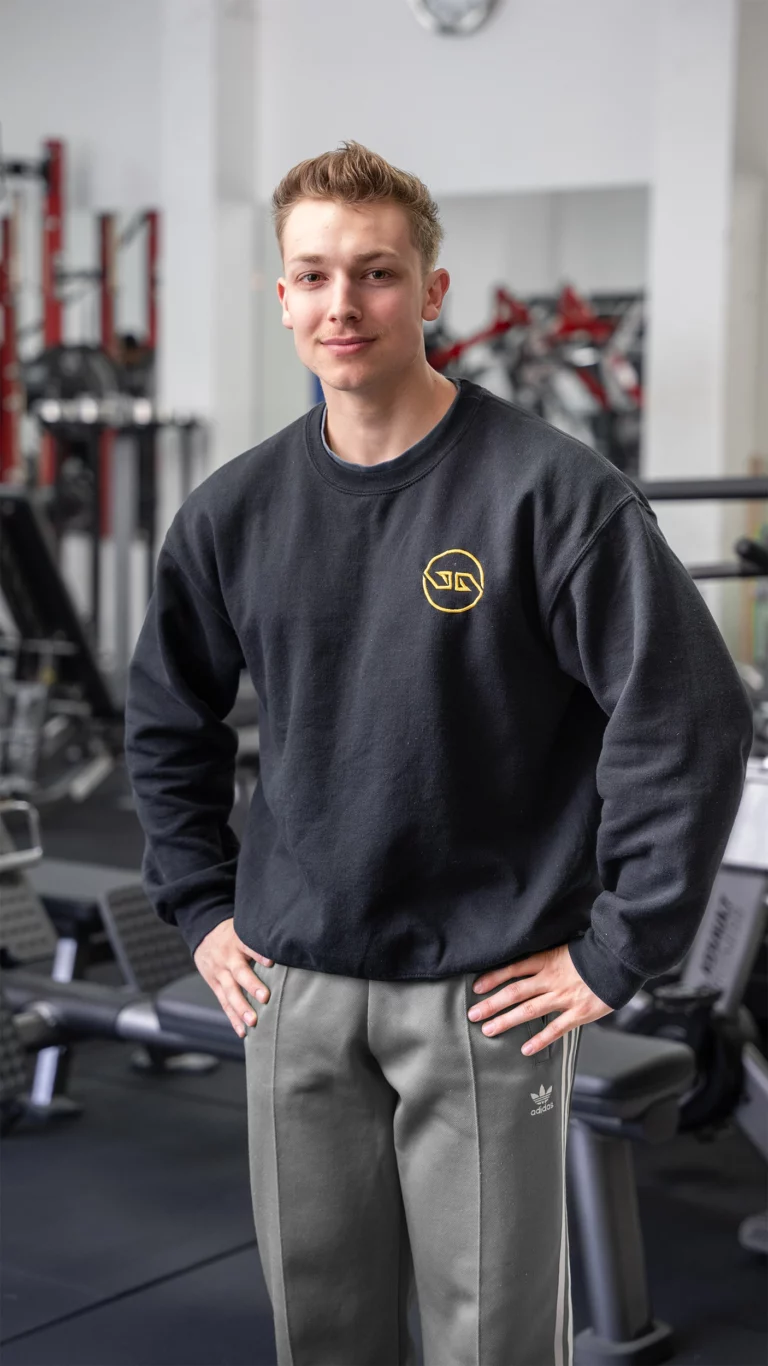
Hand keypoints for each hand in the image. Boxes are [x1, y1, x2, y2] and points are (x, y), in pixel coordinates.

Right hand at [193, 918, 273, 1037]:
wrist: (203, 935)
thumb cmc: (233, 933)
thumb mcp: (244, 928)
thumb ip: (261, 936)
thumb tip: (289, 940)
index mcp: (238, 941)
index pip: (248, 946)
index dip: (259, 954)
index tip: (271, 962)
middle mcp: (228, 958)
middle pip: (239, 972)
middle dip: (252, 985)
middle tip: (265, 997)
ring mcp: (220, 973)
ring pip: (230, 992)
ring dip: (241, 1008)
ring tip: (253, 1022)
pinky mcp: (216, 985)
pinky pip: (224, 1003)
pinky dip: (233, 1018)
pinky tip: (242, 1031)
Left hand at [467, 944, 612, 1054]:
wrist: (619, 960)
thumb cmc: (591, 955)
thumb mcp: (563, 950)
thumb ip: (545, 960)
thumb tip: (524, 967)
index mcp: (547, 961)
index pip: (513, 969)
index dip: (493, 978)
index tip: (476, 988)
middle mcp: (551, 979)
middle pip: (515, 992)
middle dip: (492, 1004)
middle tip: (473, 1015)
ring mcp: (564, 997)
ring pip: (529, 1011)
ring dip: (506, 1021)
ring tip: (489, 1031)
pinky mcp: (579, 1013)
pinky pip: (555, 1028)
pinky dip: (540, 1040)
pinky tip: (525, 1049)